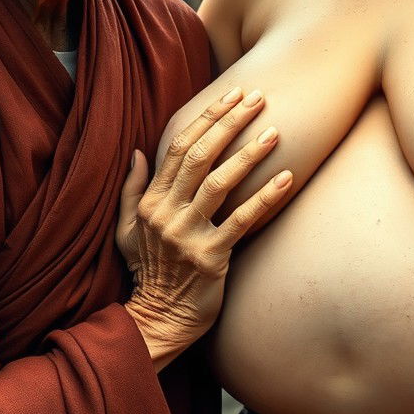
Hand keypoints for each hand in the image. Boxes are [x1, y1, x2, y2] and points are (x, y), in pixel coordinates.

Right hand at [116, 88, 292, 368]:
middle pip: (200, 156)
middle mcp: (167, 213)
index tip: (232, 95)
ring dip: (249, 154)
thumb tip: (138, 151)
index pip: (179, 147)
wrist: (158, 319)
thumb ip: (132, 189)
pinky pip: (242, 220)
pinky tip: (287, 178)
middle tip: (258, 99)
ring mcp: (187, 235)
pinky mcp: (211, 258)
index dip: (208, 117)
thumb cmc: (148, 271)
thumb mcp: (127, 229)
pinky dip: (265, 197)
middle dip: (230, 123)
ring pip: (220, 183)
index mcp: (151, 201)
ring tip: (275, 132)